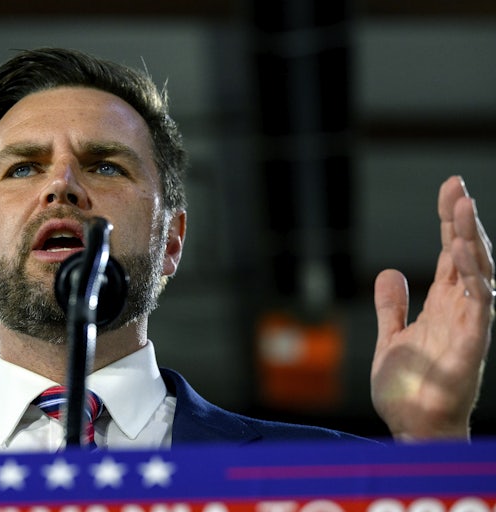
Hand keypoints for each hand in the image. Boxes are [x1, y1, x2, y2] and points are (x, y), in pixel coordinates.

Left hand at [371, 176, 493, 440]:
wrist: (412, 430)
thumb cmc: (407, 390)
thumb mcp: (390, 338)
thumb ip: (392, 307)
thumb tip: (390, 273)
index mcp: (442, 306)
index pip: (450, 254)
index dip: (449, 221)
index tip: (448, 189)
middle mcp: (460, 310)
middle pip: (467, 256)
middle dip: (462, 220)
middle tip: (456, 184)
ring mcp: (470, 327)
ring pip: (479, 274)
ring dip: (472, 241)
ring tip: (463, 206)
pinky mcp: (472, 347)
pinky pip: (481, 306)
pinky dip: (477, 279)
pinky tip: (467, 253)